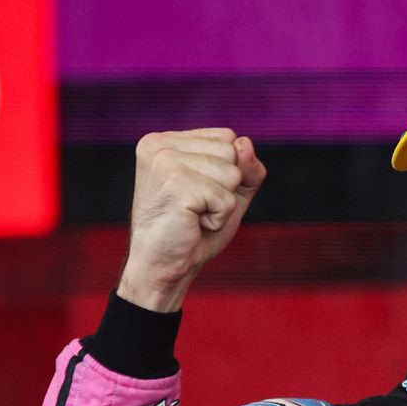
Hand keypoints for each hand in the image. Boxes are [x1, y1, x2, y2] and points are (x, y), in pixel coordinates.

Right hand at [116, 129, 266, 312]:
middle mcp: (160, 145)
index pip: (227, 137)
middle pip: (232, 151)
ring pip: (232, 173)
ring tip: (193, 215)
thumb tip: (245, 143)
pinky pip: (227, 199)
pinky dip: (218, 219)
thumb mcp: (228, 192)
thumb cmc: (192, 231)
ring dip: (222, 204)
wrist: (162, 268)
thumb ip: (246, 167)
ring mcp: (165, 162)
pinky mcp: (176, 184)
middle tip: (195, 208)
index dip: (227, 172)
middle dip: (225, 187)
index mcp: (166, 141)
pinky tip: (193, 225)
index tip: (197, 193)